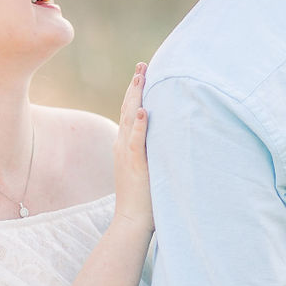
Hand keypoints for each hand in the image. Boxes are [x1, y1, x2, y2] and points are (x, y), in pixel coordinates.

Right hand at [113, 64, 152, 231]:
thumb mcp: (145, 168)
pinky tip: (143, 111)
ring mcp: (126, 155)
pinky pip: (135, 142)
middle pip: (127, 108)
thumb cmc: (143, 198)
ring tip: (141, 76)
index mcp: (124, 145)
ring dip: (135, 96)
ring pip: (129, 119)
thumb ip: (150, 151)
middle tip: (142, 65)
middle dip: (135, 85)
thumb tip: (163, 139)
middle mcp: (122, 145)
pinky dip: (139, 126)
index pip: (128, 112)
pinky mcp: (135, 166)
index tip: (142, 72)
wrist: (132, 220)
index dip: (134, 91)